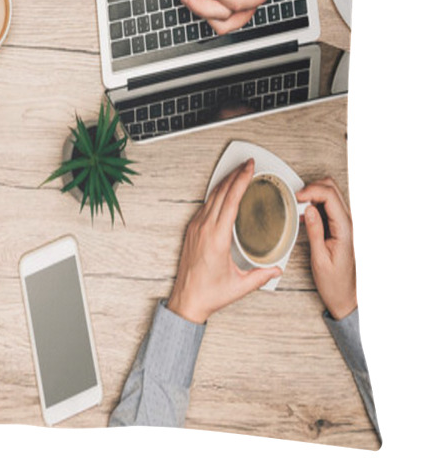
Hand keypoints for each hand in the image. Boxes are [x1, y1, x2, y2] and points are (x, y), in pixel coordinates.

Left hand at [167, 159, 281, 322]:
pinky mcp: (192, 231)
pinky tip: (224, 192)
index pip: (231, 200)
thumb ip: (261, 275)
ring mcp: (195, 228)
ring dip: (225, 183)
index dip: (241, 181)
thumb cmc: (209, 293)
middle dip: (235, 175)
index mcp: (216, 237)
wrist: (186, 300)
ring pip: (211, 197)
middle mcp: (204, 228)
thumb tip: (277, 269)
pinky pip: (205, 206)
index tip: (249, 168)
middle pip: (221, 193)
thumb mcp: (240, 285)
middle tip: (248, 164)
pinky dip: (217, 195)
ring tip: (238, 173)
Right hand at [296, 178, 356, 319]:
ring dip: (314, 193)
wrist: (346, 296)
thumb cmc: (334, 282)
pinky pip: (328, 206)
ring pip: (331, 194)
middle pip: (332, 189)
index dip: (311, 191)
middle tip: (296, 198)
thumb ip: (315, 231)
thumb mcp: (319, 258)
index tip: (296, 197)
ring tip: (299, 205)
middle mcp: (348, 223)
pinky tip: (305, 214)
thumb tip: (309, 209)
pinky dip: (315, 203)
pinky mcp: (340, 227)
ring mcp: (345, 224)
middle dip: (313, 187)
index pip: (330, 196)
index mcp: (345, 230)